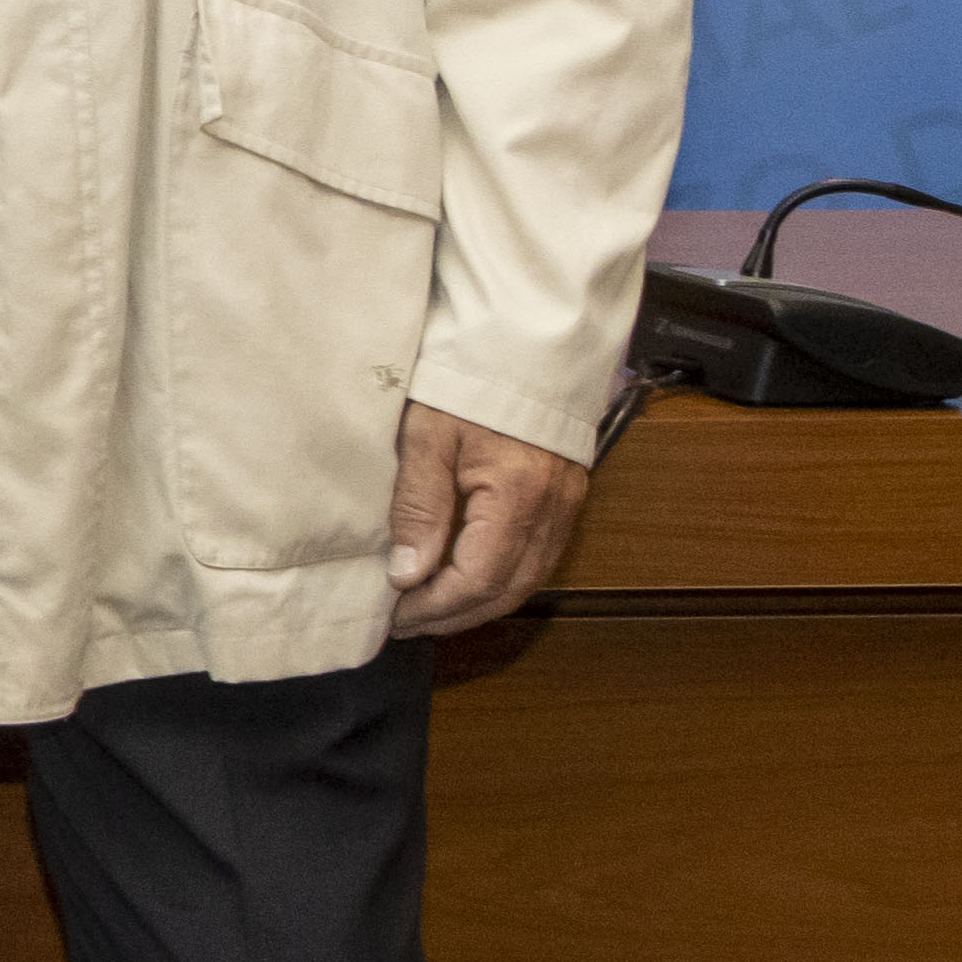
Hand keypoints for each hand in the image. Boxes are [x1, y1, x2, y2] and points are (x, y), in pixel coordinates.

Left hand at [385, 402, 591, 636]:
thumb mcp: (427, 435)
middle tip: (406, 623)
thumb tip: (408, 573)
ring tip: (429, 610)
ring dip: (478, 604)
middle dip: (454, 616)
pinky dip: (501, 580)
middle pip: (507, 590)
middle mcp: (551, 509)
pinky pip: (538, 558)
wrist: (524, 338)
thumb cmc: (469, 379)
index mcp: (516, 495)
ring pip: (526, 580)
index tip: (394, 614)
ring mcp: (566, 505)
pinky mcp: (567, 497)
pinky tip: (465, 580)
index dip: (434, 606)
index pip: (478, 579)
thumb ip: (418, 506)